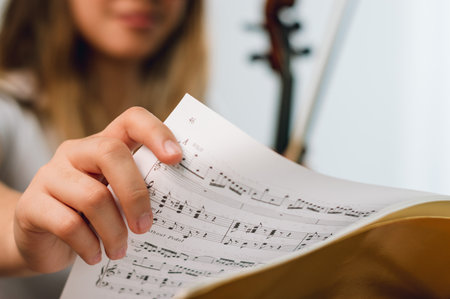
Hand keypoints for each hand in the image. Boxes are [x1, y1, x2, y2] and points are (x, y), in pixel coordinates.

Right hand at [13, 107, 181, 272]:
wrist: (40, 239)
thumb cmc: (89, 216)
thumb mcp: (115, 197)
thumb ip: (139, 191)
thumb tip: (176, 206)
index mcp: (103, 145)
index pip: (131, 120)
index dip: (156, 132)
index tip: (176, 158)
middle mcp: (76, 152)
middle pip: (111, 153)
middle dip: (135, 194)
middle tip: (145, 227)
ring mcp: (51, 175)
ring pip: (93, 196)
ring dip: (114, 231)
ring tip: (119, 251)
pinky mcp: (32, 204)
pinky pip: (68, 224)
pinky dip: (89, 245)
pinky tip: (95, 256)